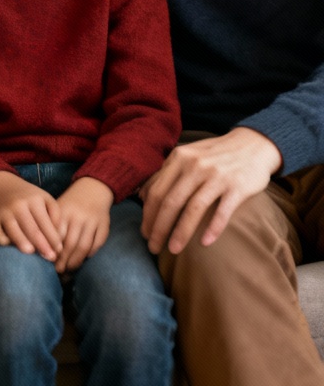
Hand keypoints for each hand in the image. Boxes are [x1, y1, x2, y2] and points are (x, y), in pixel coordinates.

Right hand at [0, 170, 61, 261]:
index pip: (46, 224)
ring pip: (15, 233)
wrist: (1, 186)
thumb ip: (55, 215)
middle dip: (43, 247)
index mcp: (34, 200)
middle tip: (50, 258)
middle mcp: (18, 205)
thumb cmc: (28, 197)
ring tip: (31, 252)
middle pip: (32, 231)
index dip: (54, 240)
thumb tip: (58, 239)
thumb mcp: (44, 199)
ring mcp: (4, 212)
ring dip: (24, 245)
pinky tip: (12, 244)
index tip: (59, 251)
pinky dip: (4, 242)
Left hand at [55, 176, 111, 272]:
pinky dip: (90, 254)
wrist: (92, 189)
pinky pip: (97, 245)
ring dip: (76, 262)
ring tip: (69, 270)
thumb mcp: (58, 208)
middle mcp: (78, 216)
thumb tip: (42, 249)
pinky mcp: (104, 226)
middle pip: (70, 244)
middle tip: (58, 272)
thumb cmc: (70, 203)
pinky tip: (83, 260)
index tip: (48, 263)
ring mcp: (92, 221)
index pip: (56, 236)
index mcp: (63, 211)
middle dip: (63, 261)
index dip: (53, 251)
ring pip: (83, 247)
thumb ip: (52, 226)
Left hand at [140, 127, 281, 254]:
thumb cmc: (214, 155)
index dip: (148, 215)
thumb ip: (166, 173)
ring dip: (181, 232)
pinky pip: (222, 211)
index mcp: (179, 158)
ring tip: (173, 250)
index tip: (144, 233)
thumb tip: (142, 196)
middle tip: (154, 247)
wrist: (253, 145)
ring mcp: (216, 176)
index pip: (157, 191)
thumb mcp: (187, 156)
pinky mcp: (237, 187)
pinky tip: (205, 243)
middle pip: (171, 201)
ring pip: (193, 208)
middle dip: (159, 227)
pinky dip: (212, 228)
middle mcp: (195, 166)